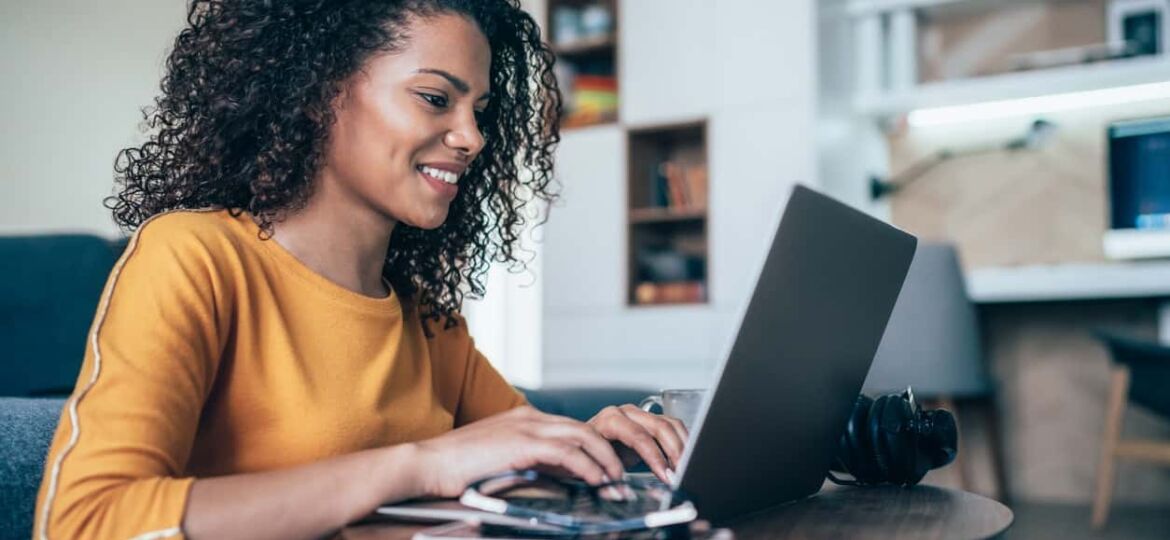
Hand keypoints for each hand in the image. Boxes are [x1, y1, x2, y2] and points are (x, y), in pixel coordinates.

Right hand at [412, 406, 624, 497]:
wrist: (426, 463)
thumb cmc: (456, 467)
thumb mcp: (499, 458)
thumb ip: (527, 461)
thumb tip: (554, 478)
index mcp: (524, 419)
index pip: (572, 428)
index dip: (596, 448)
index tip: (610, 469)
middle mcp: (529, 418)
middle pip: (585, 429)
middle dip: (609, 454)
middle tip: (624, 478)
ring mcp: (527, 428)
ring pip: (584, 437)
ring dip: (606, 463)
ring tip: (618, 485)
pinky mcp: (523, 444)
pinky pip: (569, 454)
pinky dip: (589, 467)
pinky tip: (598, 482)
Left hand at [587, 404, 688, 483]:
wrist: (582, 446)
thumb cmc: (585, 455)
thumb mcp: (591, 467)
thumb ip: (606, 478)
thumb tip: (619, 492)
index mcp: (609, 420)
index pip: (638, 435)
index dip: (654, 456)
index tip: (665, 475)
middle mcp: (626, 413)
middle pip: (660, 427)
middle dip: (674, 452)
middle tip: (681, 473)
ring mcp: (639, 415)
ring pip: (670, 425)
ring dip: (682, 447)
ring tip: (685, 468)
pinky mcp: (650, 421)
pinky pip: (673, 427)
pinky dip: (682, 443)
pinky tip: (683, 459)